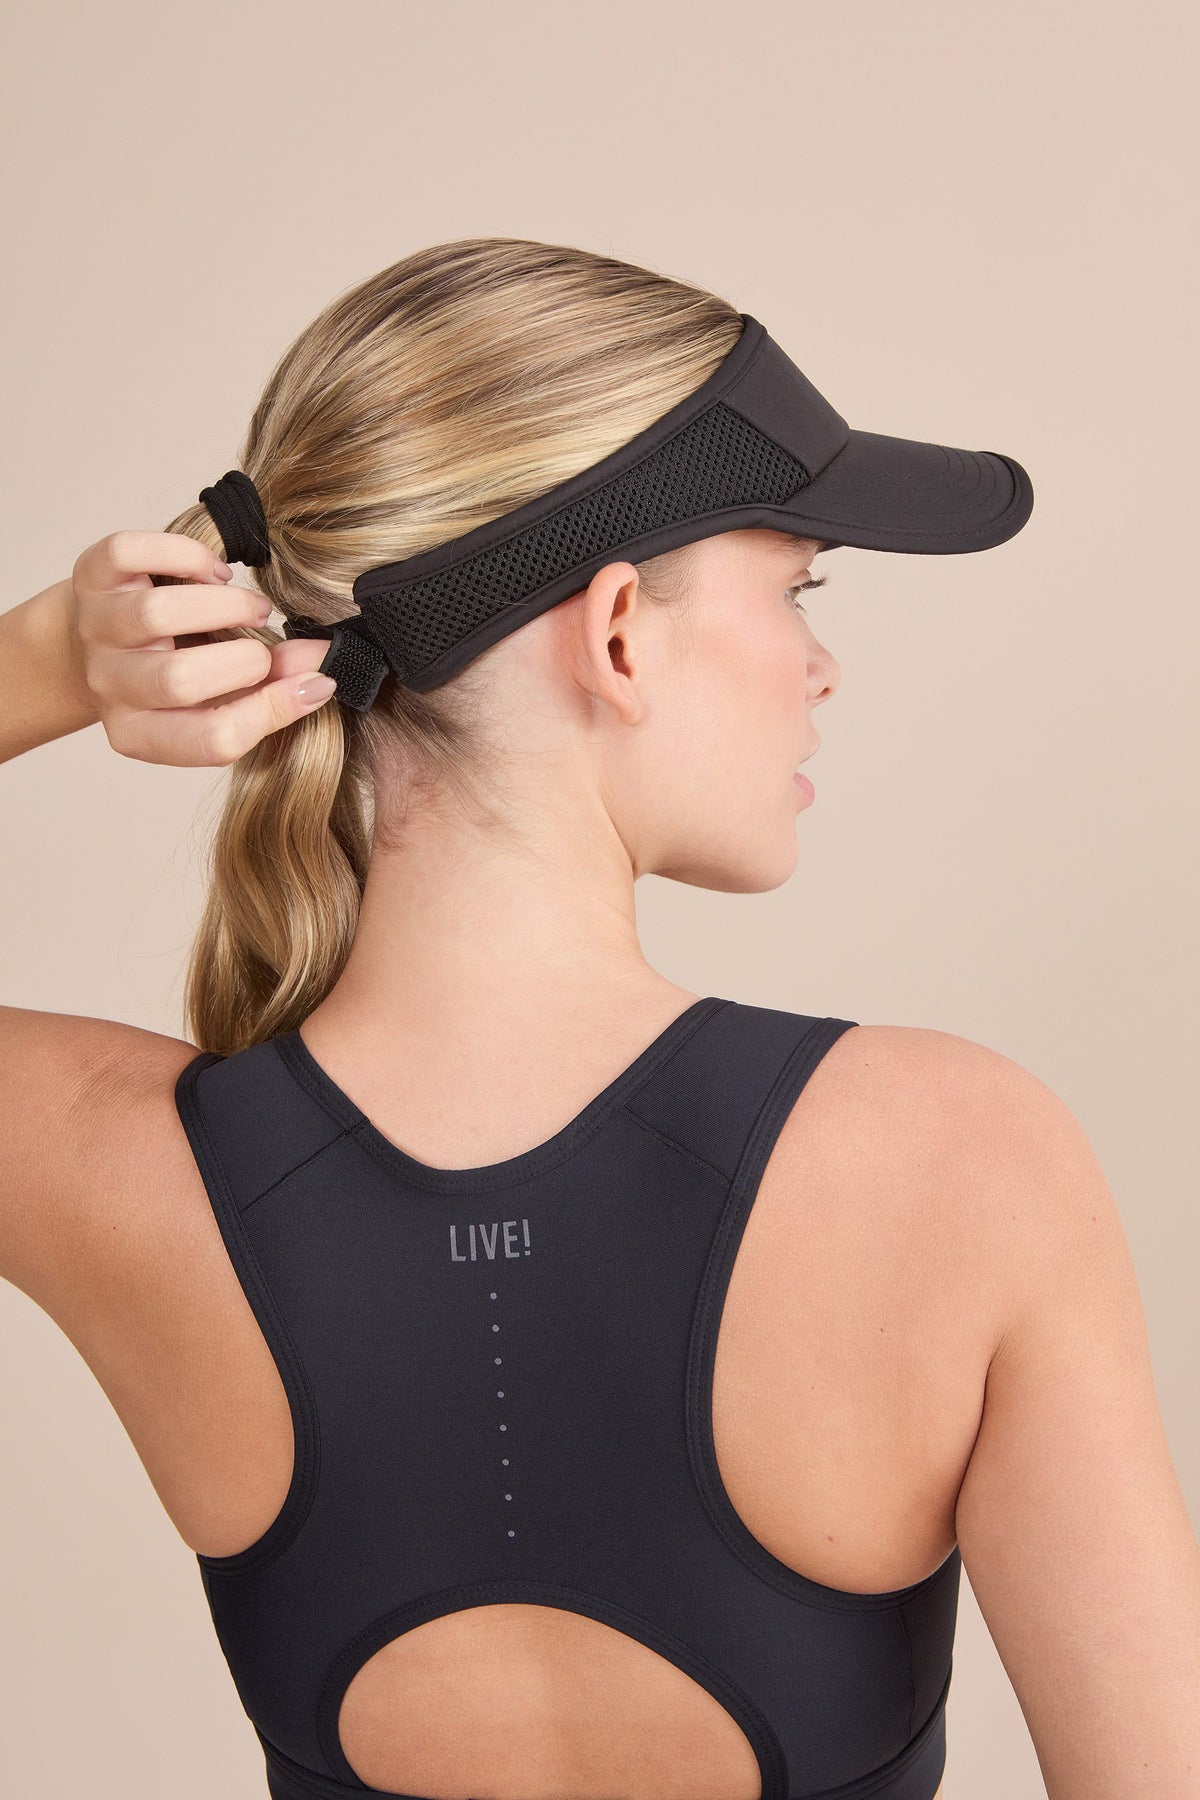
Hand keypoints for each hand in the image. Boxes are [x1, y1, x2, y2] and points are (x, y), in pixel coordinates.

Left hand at [69, 529, 336, 766]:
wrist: (91, 639)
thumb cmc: (171, 670)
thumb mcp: (216, 693)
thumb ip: (269, 687)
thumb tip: (322, 667)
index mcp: (142, 732)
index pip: (212, 739)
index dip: (274, 711)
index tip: (317, 682)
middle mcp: (111, 685)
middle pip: (179, 681)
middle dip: (245, 659)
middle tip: (264, 645)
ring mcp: (97, 628)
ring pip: (157, 615)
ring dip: (226, 606)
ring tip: (252, 609)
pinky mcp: (91, 575)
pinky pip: (133, 554)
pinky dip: (187, 556)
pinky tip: (213, 573)